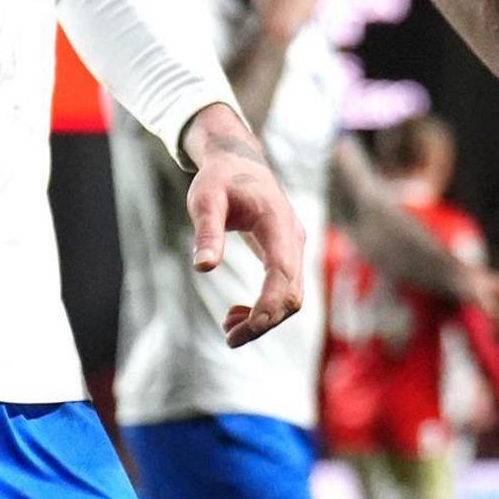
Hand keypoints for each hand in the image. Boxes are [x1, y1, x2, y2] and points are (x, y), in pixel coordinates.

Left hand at [182, 105, 305, 344]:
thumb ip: (207, 231)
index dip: (268, 306)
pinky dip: (266, 309)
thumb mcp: (205, 199)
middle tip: (228, 338)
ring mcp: (294, 248)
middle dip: (264, 322)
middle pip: (292, 295)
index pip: (283, 274)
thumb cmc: (220, 178)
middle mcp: (294, 239)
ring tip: (228, 328)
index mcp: (278, 223)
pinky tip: (236, 313)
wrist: (239, 160)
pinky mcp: (288, 255)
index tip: (244, 329)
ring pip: (292, 297)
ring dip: (265, 320)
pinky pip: (286, 290)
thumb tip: (204, 268)